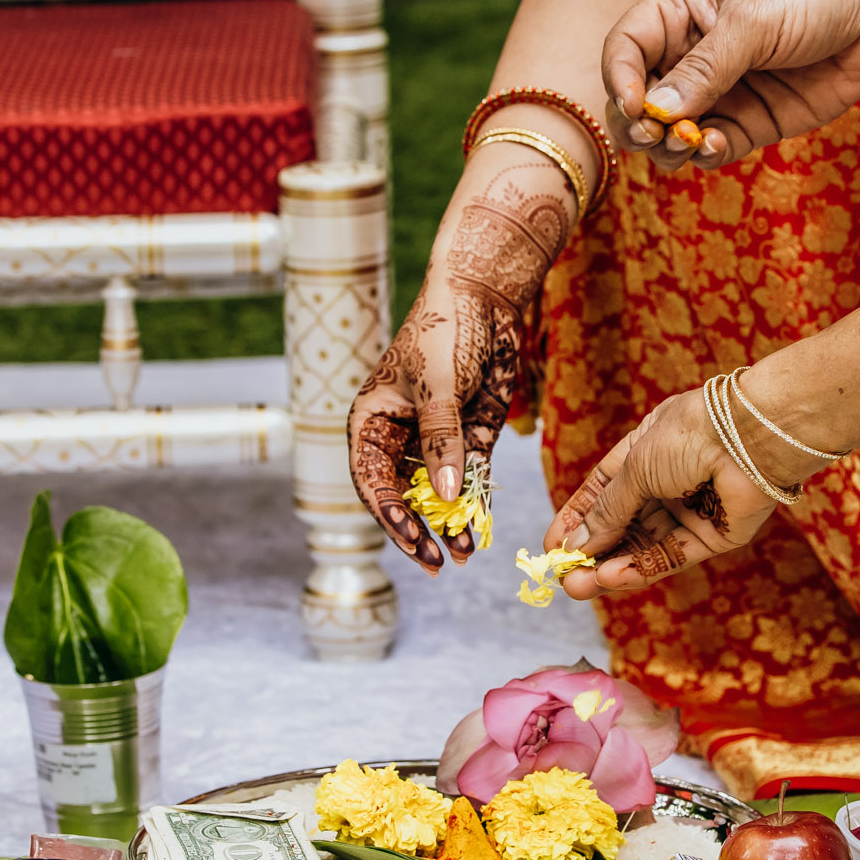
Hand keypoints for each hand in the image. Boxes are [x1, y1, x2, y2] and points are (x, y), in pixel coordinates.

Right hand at [347, 145, 573, 571]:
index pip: (372, 482)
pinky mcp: (470, 435)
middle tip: (439, 563)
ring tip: (463, 555)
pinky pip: (468, 479)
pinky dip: (474, 505)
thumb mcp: (438, 388)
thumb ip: (442, 443)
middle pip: (403, 496)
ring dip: (449, 524)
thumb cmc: (446, 331)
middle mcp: (399, 436)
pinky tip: (481, 531)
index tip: (413, 541)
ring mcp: (436, 438)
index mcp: (372, 422)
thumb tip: (443, 499)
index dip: (390, 516)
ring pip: (437, 494)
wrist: (486, 296)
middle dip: (419, 530)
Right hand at [540, 377, 814, 598]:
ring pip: (643, 548)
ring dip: (611, 567)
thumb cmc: (689, 436)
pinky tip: (612, 578)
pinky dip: (641, 569)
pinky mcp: (712, 536)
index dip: (577, 520)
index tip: (552, 547)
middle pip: (622, 527)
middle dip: (592, 553)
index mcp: (644, 454)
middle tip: (564, 578)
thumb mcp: (634, 470)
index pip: (602, 492)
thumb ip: (606, 512)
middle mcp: (665, 484)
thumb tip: (574, 545)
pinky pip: (670, 557)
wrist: (749, 438)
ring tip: (579, 586)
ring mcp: (689, 511)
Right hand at [601, 0, 859, 171]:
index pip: (626, 49)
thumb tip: (657, 110)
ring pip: (671, 134)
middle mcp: (691, 54)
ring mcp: (720, 91)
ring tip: (689, 142)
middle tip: (657, 133)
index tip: (636, 105)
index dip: (619, 79)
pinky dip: (705, 154)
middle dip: (640, 124)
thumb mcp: (754, 20)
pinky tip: (713, 146)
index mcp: (678, 12)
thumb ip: (706, 67)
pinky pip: (713, 148)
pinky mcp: (751, 121)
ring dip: (669, 148)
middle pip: (640, 101)